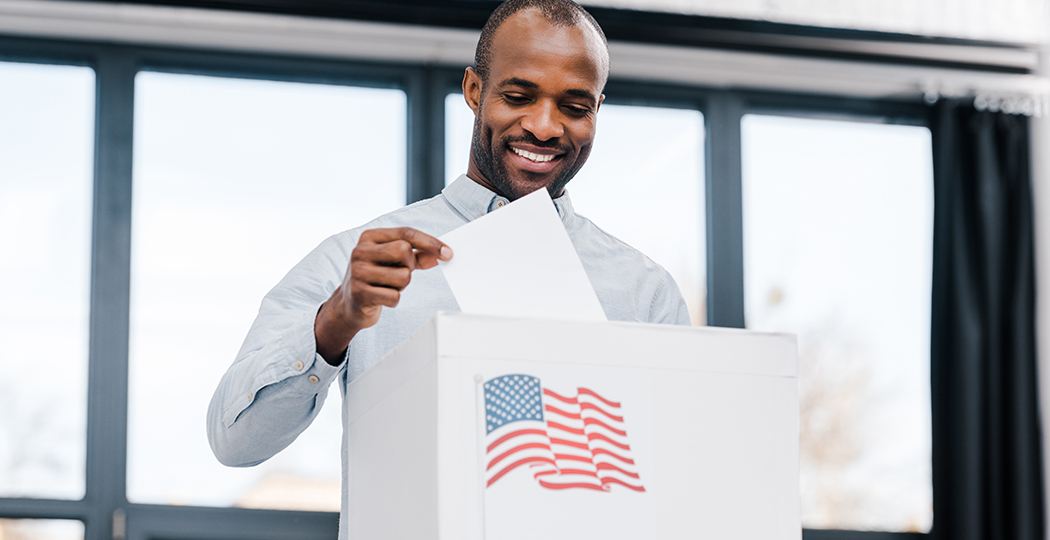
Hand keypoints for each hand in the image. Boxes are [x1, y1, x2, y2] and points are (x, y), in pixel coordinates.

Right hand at [315, 227, 451, 363]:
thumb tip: (442, 255)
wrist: (350, 304)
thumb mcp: (395, 262)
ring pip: (403, 276)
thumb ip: (418, 256)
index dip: (430, 243)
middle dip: (410, 266)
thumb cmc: (377, 278)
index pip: (406, 233)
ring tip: (388, 286)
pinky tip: (382, 298)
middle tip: (399, 273)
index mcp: (369, 237)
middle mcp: (360, 251)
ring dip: (402, 286)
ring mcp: (358, 272)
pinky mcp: (360, 294)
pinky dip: (394, 299)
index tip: (449, 254)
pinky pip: (394, 297)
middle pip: (404, 251)